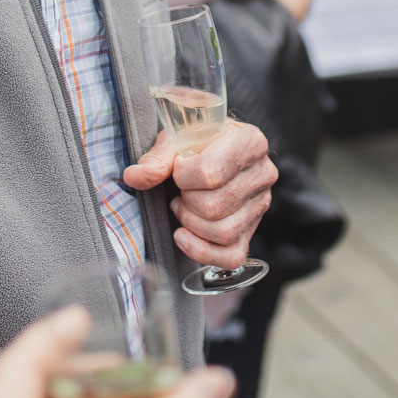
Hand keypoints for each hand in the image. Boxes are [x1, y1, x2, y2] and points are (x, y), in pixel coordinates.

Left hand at [124, 121, 277, 267]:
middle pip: (215, 206)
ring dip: (191, 224)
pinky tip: (183, 235)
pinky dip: (201, 251)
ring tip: (183, 207)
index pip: (211, 173)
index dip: (183, 176)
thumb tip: (134, 177)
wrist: (209, 153)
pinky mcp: (252, 231)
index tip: (177, 168)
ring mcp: (260, 205)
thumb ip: (156, 159)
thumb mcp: (175, 141)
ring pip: (224, 232)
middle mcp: (263, 173)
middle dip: (186, 202)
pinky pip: (231, 256)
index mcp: (250, 142)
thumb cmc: (195, 144)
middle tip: (179, 191)